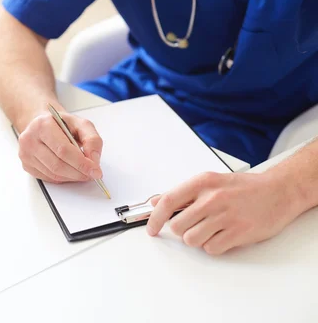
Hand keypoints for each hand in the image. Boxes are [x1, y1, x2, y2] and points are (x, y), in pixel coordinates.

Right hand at [18, 111, 102, 182]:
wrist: (43, 124)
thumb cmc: (60, 124)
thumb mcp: (80, 124)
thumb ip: (92, 139)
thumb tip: (94, 160)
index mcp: (42, 125)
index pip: (63, 150)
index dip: (81, 163)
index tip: (95, 171)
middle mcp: (30, 139)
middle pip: (57, 165)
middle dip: (78, 173)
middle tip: (91, 174)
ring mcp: (25, 153)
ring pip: (53, 174)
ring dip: (72, 177)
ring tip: (82, 172)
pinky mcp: (26, 165)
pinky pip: (48, 178)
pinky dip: (63, 178)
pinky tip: (69, 171)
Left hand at [146, 171, 301, 254]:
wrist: (279, 191)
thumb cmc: (244, 188)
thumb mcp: (211, 181)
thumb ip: (183, 193)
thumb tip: (156, 202)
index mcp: (202, 182)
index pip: (168, 201)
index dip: (155, 218)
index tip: (151, 229)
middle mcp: (212, 198)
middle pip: (177, 226)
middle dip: (181, 230)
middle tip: (194, 225)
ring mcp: (225, 216)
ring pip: (191, 240)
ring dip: (197, 239)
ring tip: (211, 229)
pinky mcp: (238, 232)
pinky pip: (211, 248)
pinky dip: (213, 246)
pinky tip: (223, 235)